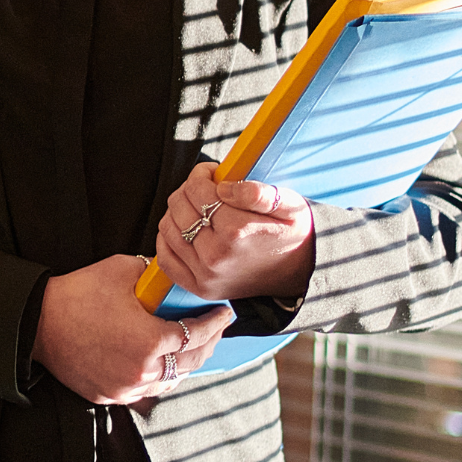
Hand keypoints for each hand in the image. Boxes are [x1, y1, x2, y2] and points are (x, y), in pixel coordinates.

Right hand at [32, 254, 234, 404]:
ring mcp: (127, 388)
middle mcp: (144, 371)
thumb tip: (174, 277)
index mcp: (151, 340)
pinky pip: (147, 390)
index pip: (199, 334)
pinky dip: (160, 377)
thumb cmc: (76, 295)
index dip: (216, 322)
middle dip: (208, 343)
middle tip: (214, 329)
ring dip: (186, 363)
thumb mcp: (122, 270)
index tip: (224, 313)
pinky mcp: (111, 395)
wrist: (36, 323)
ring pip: (172, 380)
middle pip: (192, 362)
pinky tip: (162, 364)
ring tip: (192, 347)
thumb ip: (155, 275)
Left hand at [157, 162, 313, 302]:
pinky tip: (183, 228)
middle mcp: (217, 255)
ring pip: (168, 228)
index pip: (197, 190)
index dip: (200, 175)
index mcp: (237, 231)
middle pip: (179, 207)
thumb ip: (258, 192)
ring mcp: (205, 274)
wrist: (296, 273)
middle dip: (188, 190)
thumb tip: (222, 187)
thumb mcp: (289, 206)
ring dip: (176, 211)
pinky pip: (165, 258)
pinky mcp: (199, 287)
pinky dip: (167, 239)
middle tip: (204, 189)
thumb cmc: (290, 234)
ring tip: (196, 207)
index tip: (211, 173)